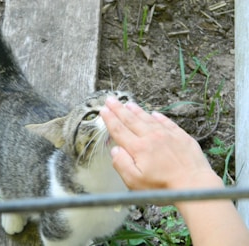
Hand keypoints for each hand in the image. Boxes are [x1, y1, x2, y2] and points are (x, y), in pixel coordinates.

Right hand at [100, 97, 219, 189]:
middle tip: (110, 99)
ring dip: (136, 110)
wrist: (194, 185)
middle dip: (118, 109)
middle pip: (131, 120)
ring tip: (128, 103)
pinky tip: (154, 113)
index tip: (103, 111)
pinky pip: (166, 122)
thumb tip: (115, 150)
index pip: (119, 130)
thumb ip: (122, 164)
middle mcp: (151, 137)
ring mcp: (167, 135)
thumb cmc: (163, 187)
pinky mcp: (181, 136)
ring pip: (147, 118)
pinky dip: (159, 116)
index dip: (110, 119)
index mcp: (138, 148)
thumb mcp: (135, 182)